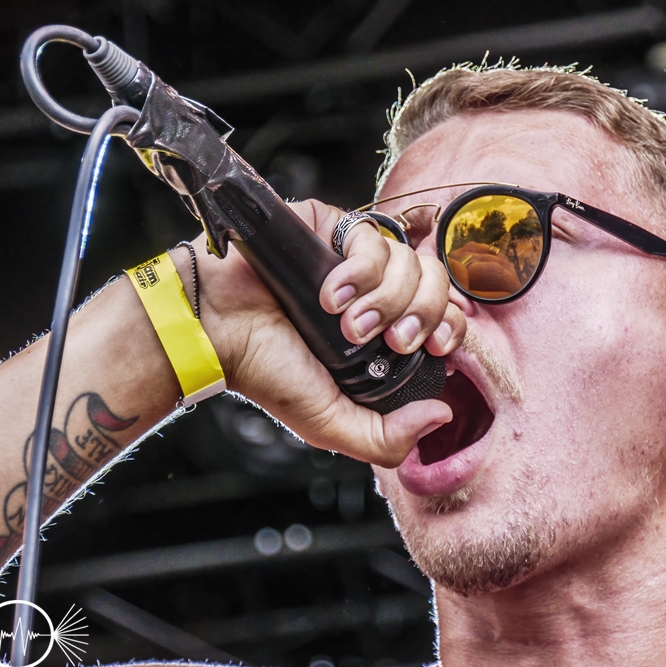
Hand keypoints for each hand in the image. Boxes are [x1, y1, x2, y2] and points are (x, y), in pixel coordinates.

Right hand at [189, 199, 465, 467]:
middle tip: (388, 340)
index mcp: (386, 334)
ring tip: (344, 322)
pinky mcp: (334, 229)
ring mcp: (357, 259)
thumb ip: (386, 438)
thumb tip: (442, 414)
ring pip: (410, 260)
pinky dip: (358, 269)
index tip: (427, 347)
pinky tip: (328, 293)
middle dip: (419, 314)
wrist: (217, 330)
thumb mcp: (331, 423)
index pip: (446, 317)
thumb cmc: (266, 371)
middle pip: (436, 284)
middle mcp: (377, 293)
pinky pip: (373, 238)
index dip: (448, 328)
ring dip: (383, 298)